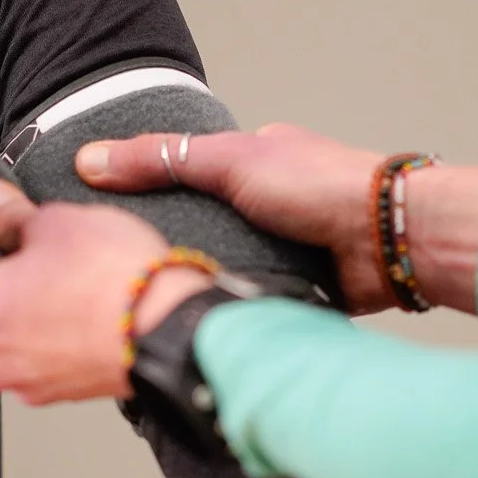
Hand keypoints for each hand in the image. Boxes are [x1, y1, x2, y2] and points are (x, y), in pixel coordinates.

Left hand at [0, 181, 209, 403]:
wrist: (174, 333)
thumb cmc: (114, 280)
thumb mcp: (54, 222)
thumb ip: (8, 214)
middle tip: (28, 237)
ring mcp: (18, 381)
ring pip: (2, 325)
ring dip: (20, 298)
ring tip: (63, 271)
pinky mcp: (54, 391)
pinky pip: (34, 349)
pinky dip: (47, 326)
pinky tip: (79, 301)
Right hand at [76, 126, 477, 314]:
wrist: (388, 239)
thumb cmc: (320, 185)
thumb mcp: (228, 160)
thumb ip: (160, 160)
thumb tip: (89, 160)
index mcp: (253, 162)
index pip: (186, 174)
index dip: (145, 191)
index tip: (103, 214)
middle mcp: (267, 203)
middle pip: (201, 224)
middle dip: (171, 244)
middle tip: (122, 268)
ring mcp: (283, 247)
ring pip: (223, 264)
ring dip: (200, 278)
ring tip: (150, 299)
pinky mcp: (296, 288)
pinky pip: (249, 297)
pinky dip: (229, 304)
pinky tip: (196, 317)